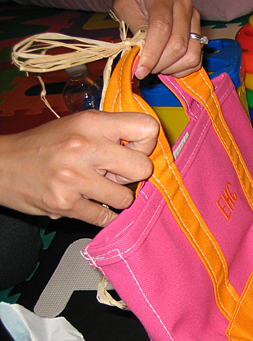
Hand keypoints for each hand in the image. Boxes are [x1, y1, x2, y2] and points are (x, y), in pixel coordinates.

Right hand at [0, 111, 157, 226]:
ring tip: (96, 188)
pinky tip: (90, 204)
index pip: (147, 129)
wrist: (0, 165)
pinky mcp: (66, 204)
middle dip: (133, 176)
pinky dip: (103, 215)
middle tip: (114, 174)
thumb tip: (150, 147)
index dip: (147, 144)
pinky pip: (105, 217)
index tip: (135, 150)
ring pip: (126, 198)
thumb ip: (112, 132)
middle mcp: (84, 147)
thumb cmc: (45, 145)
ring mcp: (74, 177)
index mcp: (91, 122)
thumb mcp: (78, 125)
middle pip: (142, 168)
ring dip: (115, 197)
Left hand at [112, 0, 202, 78]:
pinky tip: (169, 66)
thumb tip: (143, 60)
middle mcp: (184, 7)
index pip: (162, 29)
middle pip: (178, 45)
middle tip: (147, 69)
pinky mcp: (199, 34)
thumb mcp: (125, 7)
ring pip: (192, 55)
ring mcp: (195, 21)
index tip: (141, 71)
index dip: (152, 54)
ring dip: (173, 68)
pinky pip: (197, 60)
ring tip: (158, 67)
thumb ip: (136, 31)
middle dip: (161, 64)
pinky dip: (183, 69)